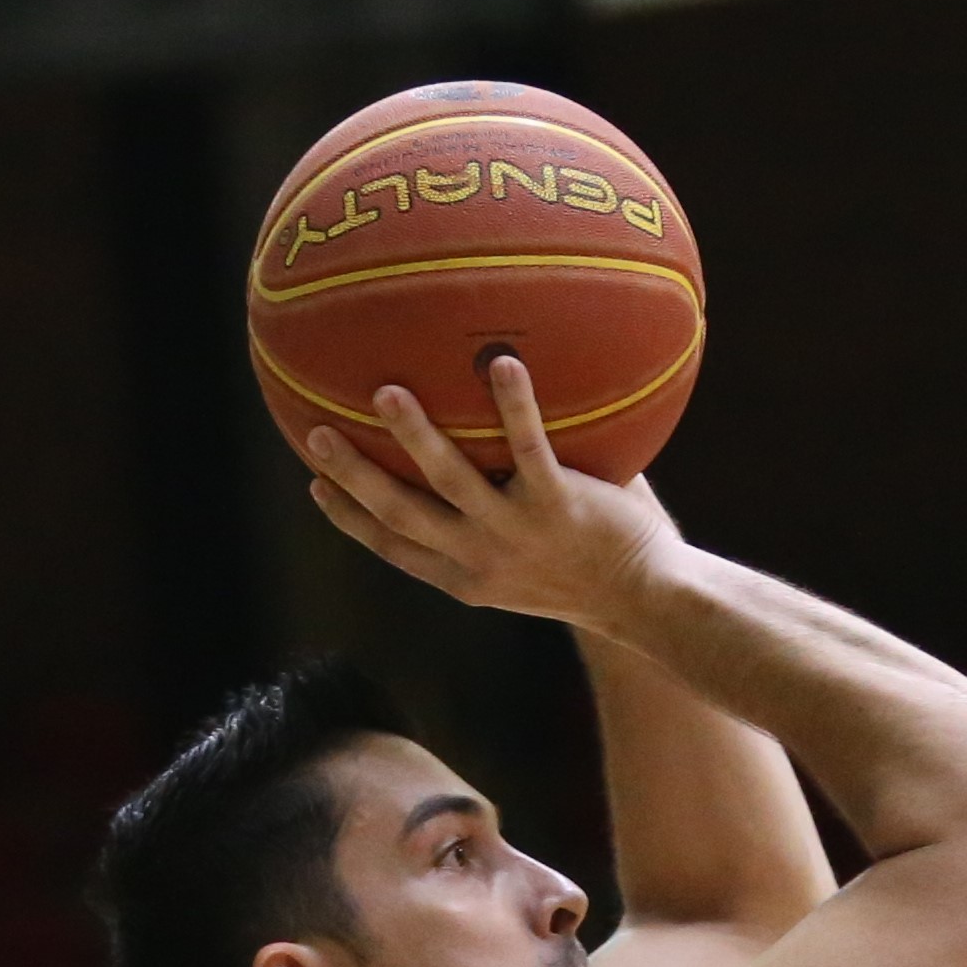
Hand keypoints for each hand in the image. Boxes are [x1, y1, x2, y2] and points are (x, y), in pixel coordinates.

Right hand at [303, 354, 683, 631]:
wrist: (652, 603)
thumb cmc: (595, 572)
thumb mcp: (531, 561)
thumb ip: (500, 514)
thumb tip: (483, 442)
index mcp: (467, 577)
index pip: (393, 547)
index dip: (350, 518)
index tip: (316, 485)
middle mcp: (482, 559)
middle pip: (400, 514)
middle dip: (352, 474)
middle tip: (314, 432)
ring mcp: (518, 533)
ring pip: (450, 481)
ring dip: (414, 437)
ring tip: (386, 394)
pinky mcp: (560, 508)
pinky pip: (531, 449)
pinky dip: (515, 407)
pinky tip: (501, 363)